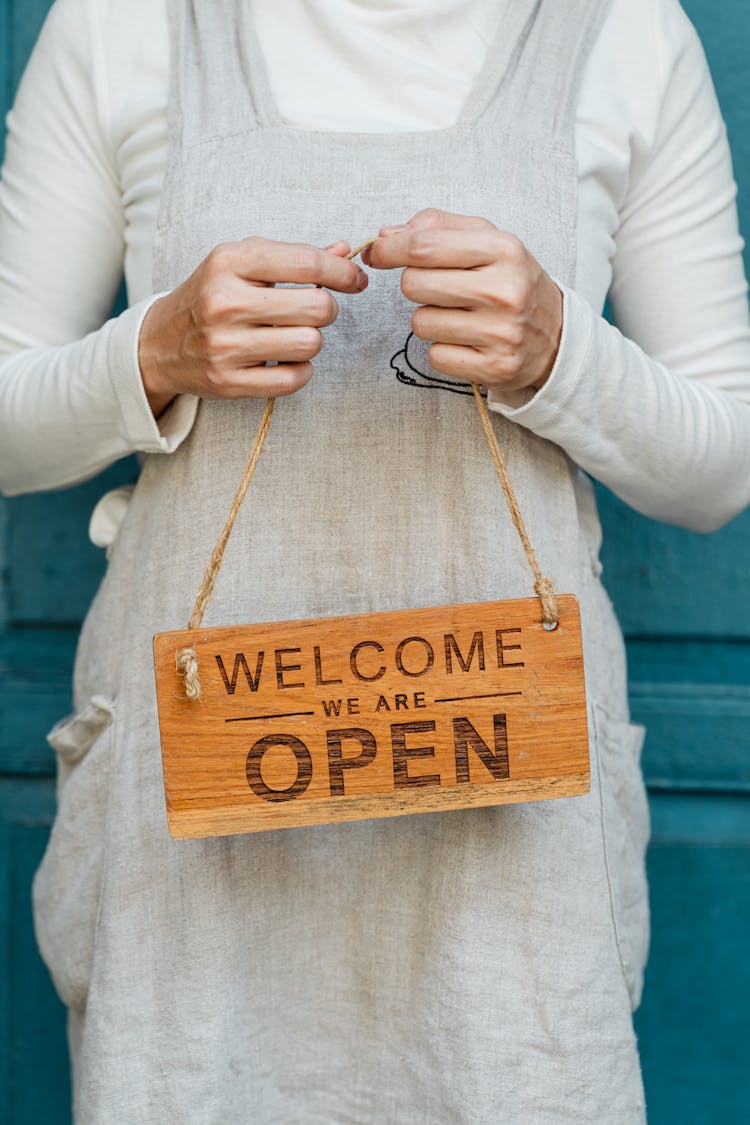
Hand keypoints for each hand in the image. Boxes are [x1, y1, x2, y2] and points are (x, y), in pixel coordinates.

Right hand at [138, 237, 367, 416]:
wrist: (158, 342)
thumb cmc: (210, 296)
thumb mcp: (242, 264)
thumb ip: (294, 257)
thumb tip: (346, 253)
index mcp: (229, 262)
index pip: (307, 262)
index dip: (343, 272)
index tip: (356, 280)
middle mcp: (225, 302)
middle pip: (317, 307)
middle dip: (326, 309)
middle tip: (314, 310)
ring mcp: (224, 345)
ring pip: (309, 344)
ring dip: (311, 341)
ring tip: (292, 335)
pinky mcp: (228, 381)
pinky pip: (293, 379)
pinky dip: (301, 370)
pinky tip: (287, 360)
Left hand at [363, 209, 562, 395]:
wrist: (556, 336)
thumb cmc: (510, 281)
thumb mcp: (488, 240)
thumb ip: (438, 227)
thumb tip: (386, 235)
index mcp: (504, 250)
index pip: (424, 246)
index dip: (389, 249)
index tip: (376, 253)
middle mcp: (505, 291)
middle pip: (414, 284)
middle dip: (414, 284)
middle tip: (438, 288)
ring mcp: (501, 333)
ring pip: (420, 323)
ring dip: (429, 318)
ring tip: (458, 315)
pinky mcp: (494, 368)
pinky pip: (436, 355)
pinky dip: (443, 348)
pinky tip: (467, 340)